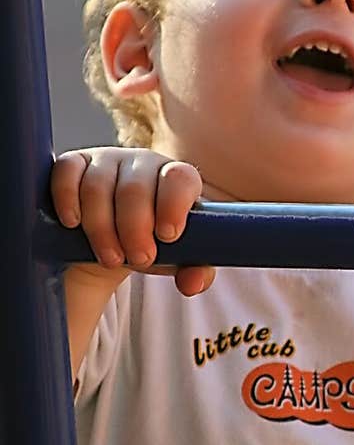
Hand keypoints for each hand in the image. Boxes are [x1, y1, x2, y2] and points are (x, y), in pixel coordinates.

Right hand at [50, 147, 214, 296]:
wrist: (115, 243)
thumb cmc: (155, 244)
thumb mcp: (179, 259)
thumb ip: (195, 271)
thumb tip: (193, 283)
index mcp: (175, 179)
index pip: (180, 179)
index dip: (173, 206)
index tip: (167, 237)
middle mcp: (143, 163)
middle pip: (135, 189)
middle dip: (135, 230)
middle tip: (139, 259)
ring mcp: (107, 160)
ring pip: (98, 186)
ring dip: (102, 228)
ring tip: (111, 257)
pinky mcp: (74, 164)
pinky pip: (66, 173)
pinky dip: (68, 200)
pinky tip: (73, 224)